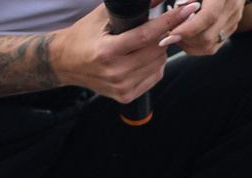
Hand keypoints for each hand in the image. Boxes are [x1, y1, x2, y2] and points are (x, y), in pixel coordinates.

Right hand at [47, 3, 169, 100]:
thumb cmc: (82, 36)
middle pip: (156, 50)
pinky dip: (156, 63)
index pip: (146, 36)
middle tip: (164, 23)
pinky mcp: (126, 96)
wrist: (65, 63)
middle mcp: (116, 72)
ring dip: (161, 49)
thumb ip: (129, 8)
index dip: (169, 21)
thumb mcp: (101, 17)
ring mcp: (121, 86)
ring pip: (158, 64)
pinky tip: (146, 55)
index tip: (186, 10)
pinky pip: (154, 77)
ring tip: (150, 40)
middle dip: (165, 34)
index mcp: (107, 52)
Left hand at [165, 0, 241, 54]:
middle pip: (208, 36)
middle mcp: (232, 9)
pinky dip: (197, 46)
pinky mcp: (232, 28)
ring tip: (176, 35)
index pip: (208, 17)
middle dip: (186, 39)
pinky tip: (186, 38)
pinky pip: (213, 46)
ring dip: (190, 44)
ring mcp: (233, 21)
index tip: (172, 34)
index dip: (189, 28)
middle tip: (169, 35)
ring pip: (209, 45)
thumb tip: (178, 7)